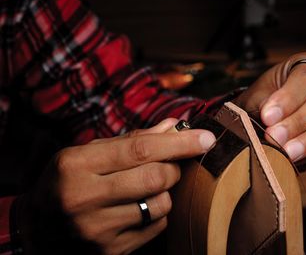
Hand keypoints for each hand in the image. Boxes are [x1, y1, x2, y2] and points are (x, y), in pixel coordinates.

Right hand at [19, 118, 215, 254]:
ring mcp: (95, 230)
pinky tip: (138, 209)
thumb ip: (133, 140)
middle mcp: (82, 199)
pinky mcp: (109, 252)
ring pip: (160, 204)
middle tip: (168, 165)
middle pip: (155, 177)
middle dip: (173, 168)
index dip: (180, 142)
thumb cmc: (69, 182)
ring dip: (165, 192)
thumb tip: (176, 125)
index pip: (141, 149)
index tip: (207, 137)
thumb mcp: (89, 154)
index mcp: (75, 166)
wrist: (36, 230)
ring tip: (146, 189)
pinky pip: (156, 227)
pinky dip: (158, 214)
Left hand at [233, 52, 305, 163]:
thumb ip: (262, 104)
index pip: (304, 78)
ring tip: (288, 153)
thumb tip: (269, 118)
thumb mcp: (256, 96)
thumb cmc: (264, 100)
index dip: (287, 98)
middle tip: (275, 137)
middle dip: (298, 121)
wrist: (270, 118)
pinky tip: (295, 159)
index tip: (268, 116)